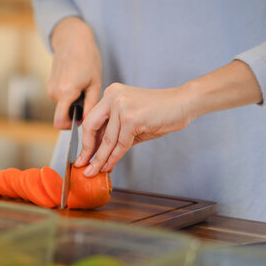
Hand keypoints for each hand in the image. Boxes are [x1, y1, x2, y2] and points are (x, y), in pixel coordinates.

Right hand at [48, 17, 101, 128]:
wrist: (72, 40)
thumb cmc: (87, 58)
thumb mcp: (94, 83)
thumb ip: (90, 105)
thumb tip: (86, 121)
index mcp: (65, 93)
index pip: (60, 122)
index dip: (70, 126)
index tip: (82, 120)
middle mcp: (54, 93)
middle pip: (62, 115)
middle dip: (74, 113)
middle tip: (88, 101)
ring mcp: (50, 88)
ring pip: (61, 106)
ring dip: (72, 103)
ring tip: (84, 89)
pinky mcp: (50, 85)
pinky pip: (59, 98)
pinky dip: (68, 97)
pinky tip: (78, 84)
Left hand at [75, 60, 262, 176]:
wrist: (183, 103)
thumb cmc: (159, 112)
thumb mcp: (132, 120)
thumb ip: (114, 133)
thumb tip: (98, 155)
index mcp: (110, 93)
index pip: (91, 119)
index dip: (86, 140)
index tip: (82, 154)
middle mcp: (113, 97)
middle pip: (91, 127)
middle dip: (87, 149)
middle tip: (82, 165)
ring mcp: (122, 107)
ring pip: (107, 140)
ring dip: (100, 159)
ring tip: (94, 171)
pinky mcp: (132, 119)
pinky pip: (120, 144)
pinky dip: (114, 157)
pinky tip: (109, 166)